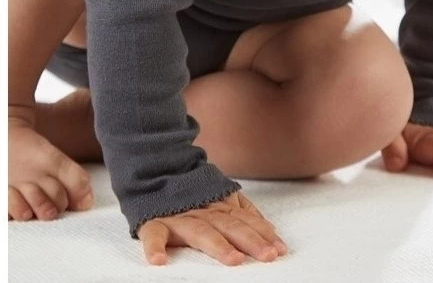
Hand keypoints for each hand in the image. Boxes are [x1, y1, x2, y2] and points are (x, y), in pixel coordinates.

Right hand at [137, 190, 287, 266]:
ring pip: (201, 231)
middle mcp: (204, 211)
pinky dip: (155, 247)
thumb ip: (245, 213)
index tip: (279, 250)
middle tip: (266, 255)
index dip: (264, 234)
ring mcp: (179, 217)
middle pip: (230, 226)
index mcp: (221, 206)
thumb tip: (271, 230)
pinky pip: (153, 236)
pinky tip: (159, 261)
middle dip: (250, 240)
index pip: (246, 221)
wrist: (157, 172)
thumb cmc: (193, 194)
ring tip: (233, 259)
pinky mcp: (154, 223)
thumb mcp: (223, 199)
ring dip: (217, 245)